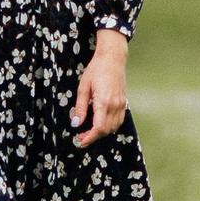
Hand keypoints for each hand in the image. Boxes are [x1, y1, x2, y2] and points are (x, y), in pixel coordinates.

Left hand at [71, 29, 130, 146]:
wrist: (112, 58)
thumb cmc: (95, 70)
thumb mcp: (83, 88)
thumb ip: (80, 108)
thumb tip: (75, 124)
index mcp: (103, 102)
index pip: (99, 128)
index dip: (90, 138)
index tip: (80, 142)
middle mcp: (114, 105)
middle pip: (106, 130)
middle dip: (93, 137)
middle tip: (80, 136)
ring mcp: (121, 104)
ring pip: (113, 127)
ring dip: (102, 133)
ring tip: (88, 131)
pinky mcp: (124, 103)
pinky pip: (119, 121)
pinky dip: (110, 127)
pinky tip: (100, 124)